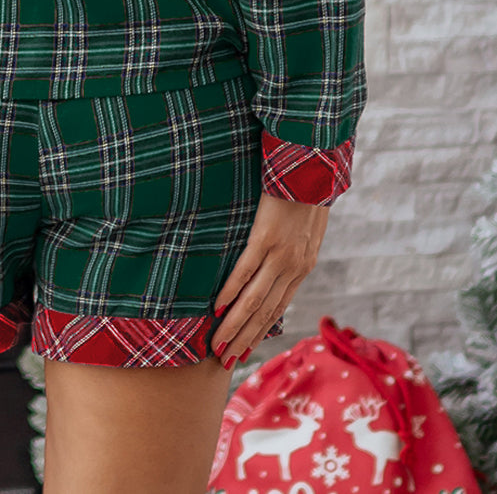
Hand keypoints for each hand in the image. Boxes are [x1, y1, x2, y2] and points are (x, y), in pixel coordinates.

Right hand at [210, 192, 329, 368]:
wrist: (312, 169)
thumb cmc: (306, 193)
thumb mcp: (307, 227)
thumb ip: (293, 247)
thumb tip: (277, 260)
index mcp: (303, 267)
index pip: (277, 309)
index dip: (259, 332)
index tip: (243, 350)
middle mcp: (293, 267)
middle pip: (265, 312)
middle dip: (244, 339)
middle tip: (225, 360)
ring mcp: (280, 254)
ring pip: (254, 299)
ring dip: (234, 325)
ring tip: (217, 344)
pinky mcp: (266, 237)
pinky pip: (246, 271)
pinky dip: (231, 291)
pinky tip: (218, 308)